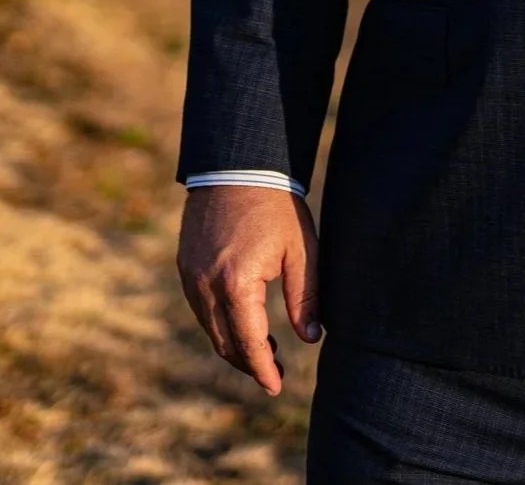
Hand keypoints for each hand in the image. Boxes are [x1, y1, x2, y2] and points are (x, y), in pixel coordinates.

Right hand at [177, 186, 320, 394]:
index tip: (276, 387)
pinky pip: (201, 309)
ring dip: (233, 346)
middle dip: (249, 364)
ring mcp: (190, 278)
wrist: (238, 167)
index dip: (263, 369)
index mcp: (237, 283)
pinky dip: (220, 324)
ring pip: (210, 329)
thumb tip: (311, 339)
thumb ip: (306, 297)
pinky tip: (241, 323)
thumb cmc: (276, 207)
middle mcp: (206, 286)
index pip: (249, 342)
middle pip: (225, 343)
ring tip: (262, 351)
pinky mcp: (185, 268)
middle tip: (273, 374)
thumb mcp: (301, 250)